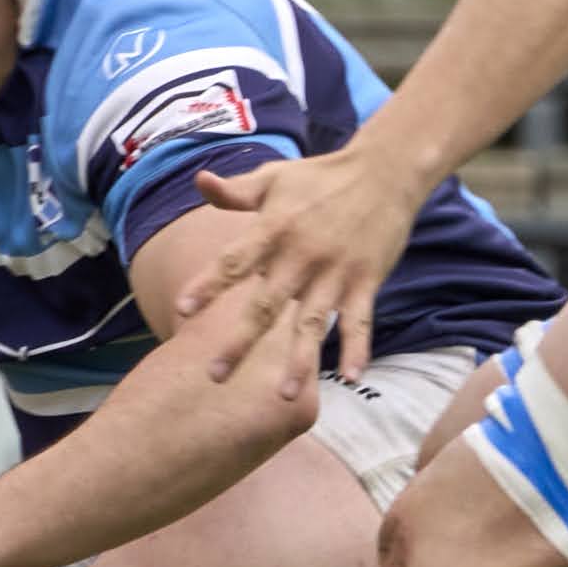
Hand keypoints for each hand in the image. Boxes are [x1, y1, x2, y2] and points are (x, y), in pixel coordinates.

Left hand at [173, 146, 426, 399]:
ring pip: (312, 323)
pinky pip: (360, 321)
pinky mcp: (366, 281)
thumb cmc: (321, 176)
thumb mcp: (274, 178)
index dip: (207, 285)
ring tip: (285, 395)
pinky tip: (351, 378)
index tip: (181, 310)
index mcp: (273, 230)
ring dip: (300, 360)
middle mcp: (301, 256)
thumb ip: (236, 191)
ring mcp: (336, 273)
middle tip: (214, 375)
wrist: (386, 170)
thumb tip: (199, 180)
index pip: (233, 262)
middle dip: (240, 342)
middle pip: (265, 305)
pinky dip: (357, 349)